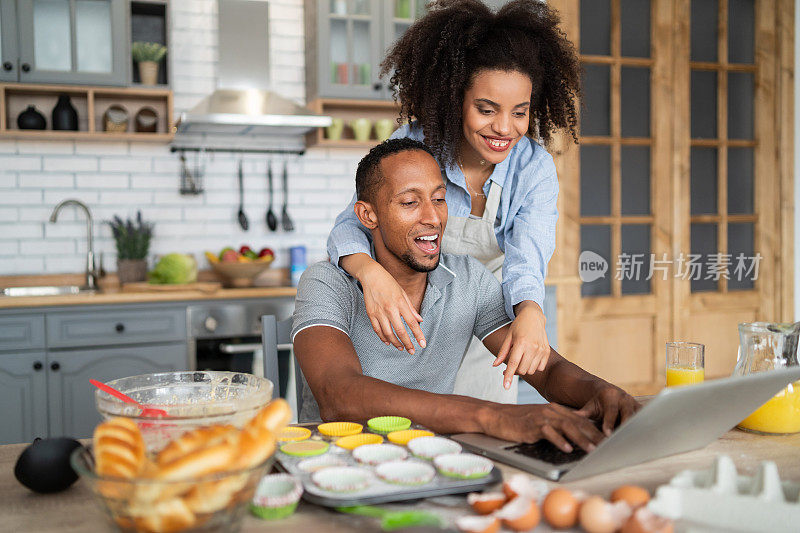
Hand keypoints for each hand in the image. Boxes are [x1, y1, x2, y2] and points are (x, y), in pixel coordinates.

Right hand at [359, 261, 425, 353]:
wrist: (371, 276)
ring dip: (395, 343)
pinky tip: (388, 342)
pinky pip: (377, 330)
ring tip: (401, 348)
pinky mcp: (371, 314)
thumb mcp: (403, 293)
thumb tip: (420, 320)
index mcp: (401, 303)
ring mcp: (379, 312)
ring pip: (388, 333)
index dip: (418, 335)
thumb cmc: (389, 283)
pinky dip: (383, 338)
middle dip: (408, 344)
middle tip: (412, 351)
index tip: (423, 344)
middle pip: (400, 331)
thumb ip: (411, 309)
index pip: (412, 323)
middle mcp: (390, 309)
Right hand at [483, 403, 605, 452]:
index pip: (580, 420)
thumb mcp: (540, 422)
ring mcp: (542, 417)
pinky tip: (567, 448)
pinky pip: (549, 432)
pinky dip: (559, 440)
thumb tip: (574, 440)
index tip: (607, 440)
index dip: (595, 430)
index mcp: (555, 410)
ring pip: (567, 426)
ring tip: (591, 449)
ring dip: (581, 438)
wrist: (496, 416)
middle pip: (577, 422)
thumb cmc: (518, 421)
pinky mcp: (532, 425)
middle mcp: (551, 411)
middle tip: (607, 446)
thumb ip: (556, 427)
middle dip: (594, 435)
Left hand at [493, 302, 549, 388]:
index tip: (505, 387)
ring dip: (524, 368)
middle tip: (513, 362)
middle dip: (516, 370)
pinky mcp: (547, 351)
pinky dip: (534, 366)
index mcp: (521, 343)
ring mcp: (541, 350)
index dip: (508, 376)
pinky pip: (540, 367)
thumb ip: (502, 352)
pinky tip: (530, 357)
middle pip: (522, 370)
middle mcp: (533, 347)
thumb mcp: (508, 337)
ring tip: (522, 357)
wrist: (534, 317)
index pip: (513, 363)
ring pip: (531, 370)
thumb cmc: (518, 326)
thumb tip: (495, 365)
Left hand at [575, 384, 641, 435]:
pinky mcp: (642, 410)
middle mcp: (625, 398)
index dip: (609, 423)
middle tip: (622, 440)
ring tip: (634, 443)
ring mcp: (635, 403)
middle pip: (628, 413)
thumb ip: (583, 413)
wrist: (610, 394)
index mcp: (611, 395)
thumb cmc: (598, 403)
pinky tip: (642, 441)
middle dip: (625, 427)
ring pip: (638, 417)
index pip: (611, 411)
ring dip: (637, 429)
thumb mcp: (590, 407)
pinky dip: (644, 428)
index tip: (607, 434)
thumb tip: (572, 417)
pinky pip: (645, 419)